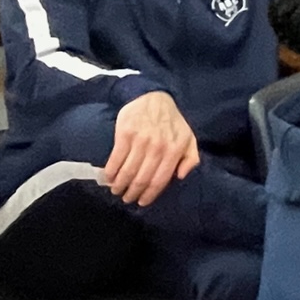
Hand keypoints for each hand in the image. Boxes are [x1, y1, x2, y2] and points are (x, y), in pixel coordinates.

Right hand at [103, 91, 198, 206]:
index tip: (142, 202)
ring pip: (128, 171)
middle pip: (142, 179)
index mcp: (174, 151)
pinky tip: (108, 178)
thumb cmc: (173, 122)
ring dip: (120, 185)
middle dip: (133, 193)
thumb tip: (181, 176)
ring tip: (116, 191)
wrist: (154, 98)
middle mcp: (157, 148)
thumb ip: (191, 158)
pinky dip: (110, 172)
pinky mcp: (125, 134)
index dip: (150, 195)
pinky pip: (116, 158)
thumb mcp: (189, 138)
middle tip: (127, 199)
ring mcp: (140, 140)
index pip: (160, 180)